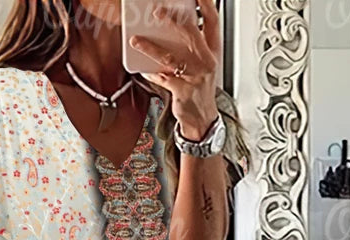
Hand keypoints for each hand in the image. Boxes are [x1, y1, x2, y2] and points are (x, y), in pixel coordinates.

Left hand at [129, 0, 221, 139]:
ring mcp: (195, 76)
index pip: (213, 22)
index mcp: (213, 51)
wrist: (202, 118)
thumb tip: (171, 28)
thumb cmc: (199, 89)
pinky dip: (150, 73)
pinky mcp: (182, 90)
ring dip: (150, 47)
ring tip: (136, 40)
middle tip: (157, 12)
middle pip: (191, 34)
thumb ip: (192, 47)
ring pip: (170, 57)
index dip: (207, 5)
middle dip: (173, 20)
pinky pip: (161, 78)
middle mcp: (206, 61)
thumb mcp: (203, 65)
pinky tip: (143, 70)